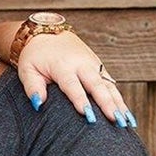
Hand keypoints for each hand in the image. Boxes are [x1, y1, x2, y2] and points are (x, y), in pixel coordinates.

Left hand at [17, 32, 134, 126]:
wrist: (46, 33)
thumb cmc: (35, 56)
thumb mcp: (26, 69)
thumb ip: (32, 86)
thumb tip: (38, 103)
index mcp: (62, 65)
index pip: (73, 85)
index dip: (80, 100)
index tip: (88, 115)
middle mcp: (81, 64)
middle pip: (97, 85)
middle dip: (107, 103)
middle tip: (116, 120)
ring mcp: (93, 65)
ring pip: (109, 86)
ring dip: (119, 103)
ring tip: (127, 122)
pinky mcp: (100, 68)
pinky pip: (112, 85)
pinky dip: (121, 100)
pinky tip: (128, 117)